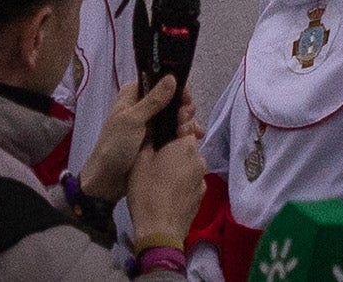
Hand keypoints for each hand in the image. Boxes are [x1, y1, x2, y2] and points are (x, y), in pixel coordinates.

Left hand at [88, 71, 180, 196]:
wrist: (107, 181)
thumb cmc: (114, 147)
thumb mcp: (133, 121)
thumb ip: (153, 100)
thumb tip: (171, 77)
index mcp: (133, 95)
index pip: (159, 80)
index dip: (176, 85)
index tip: (186, 98)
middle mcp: (143, 105)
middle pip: (171, 97)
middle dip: (183, 106)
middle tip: (186, 118)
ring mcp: (151, 123)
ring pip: (175, 114)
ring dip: (186, 120)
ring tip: (189, 132)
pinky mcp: (156, 138)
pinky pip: (175, 130)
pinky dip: (185, 131)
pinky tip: (195, 137)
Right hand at [123, 108, 204, 257]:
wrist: (159, 230)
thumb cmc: (147, 192)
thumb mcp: (140, 160)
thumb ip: (151, 138)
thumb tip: (155, 125)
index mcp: (185, 145)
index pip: (186, 121)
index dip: (178, 116)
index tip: (171, 113)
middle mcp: (199, 159)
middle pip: (188, 143)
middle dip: (175, 143)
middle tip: (157, 150)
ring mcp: (202, 179)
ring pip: (189, 162)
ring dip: (178, 163)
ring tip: (160, 173)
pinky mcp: (201, 195)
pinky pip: (191, 179)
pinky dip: (181, 179)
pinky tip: (167, 188)